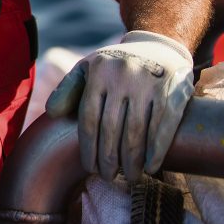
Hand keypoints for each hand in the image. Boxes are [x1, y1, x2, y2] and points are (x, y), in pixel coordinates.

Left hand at [46, 30, 193, 181]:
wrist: (157, 46)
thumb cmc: (114, 66)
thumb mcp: (87, 69)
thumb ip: (68, 90)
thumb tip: (51, 113)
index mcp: (98, 73)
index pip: (89, 119)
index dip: (88, 148)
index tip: (90, 168)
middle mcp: (122, 77)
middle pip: (112, 129)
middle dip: (109, 159)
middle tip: (109, 177)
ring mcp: (148, 84)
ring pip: (136, 131)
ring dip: (132, 160)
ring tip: (129, 177)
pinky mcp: (172, 91)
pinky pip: (163, 126)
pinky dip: (157, 150)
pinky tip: (151, 166)